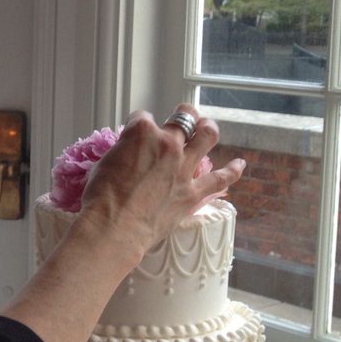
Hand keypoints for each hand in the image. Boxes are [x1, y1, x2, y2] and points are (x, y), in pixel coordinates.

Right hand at [78, 103, 244, 265]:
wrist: (114, 228)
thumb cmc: (101, 198)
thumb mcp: (104, 164)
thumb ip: (122, 153)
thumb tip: (129, 156)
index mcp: (141, 133)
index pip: (142, 117)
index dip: (137, 124)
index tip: (134, 134)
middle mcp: (167, 144)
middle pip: (183, 117)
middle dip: (183, 113)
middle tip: (182, 116)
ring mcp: (184, 166)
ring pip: (207, 136)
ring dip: (208, 128)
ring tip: (207, 127)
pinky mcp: (193, 191)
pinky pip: (220, 177)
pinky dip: (232, 170)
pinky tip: (239, 164)